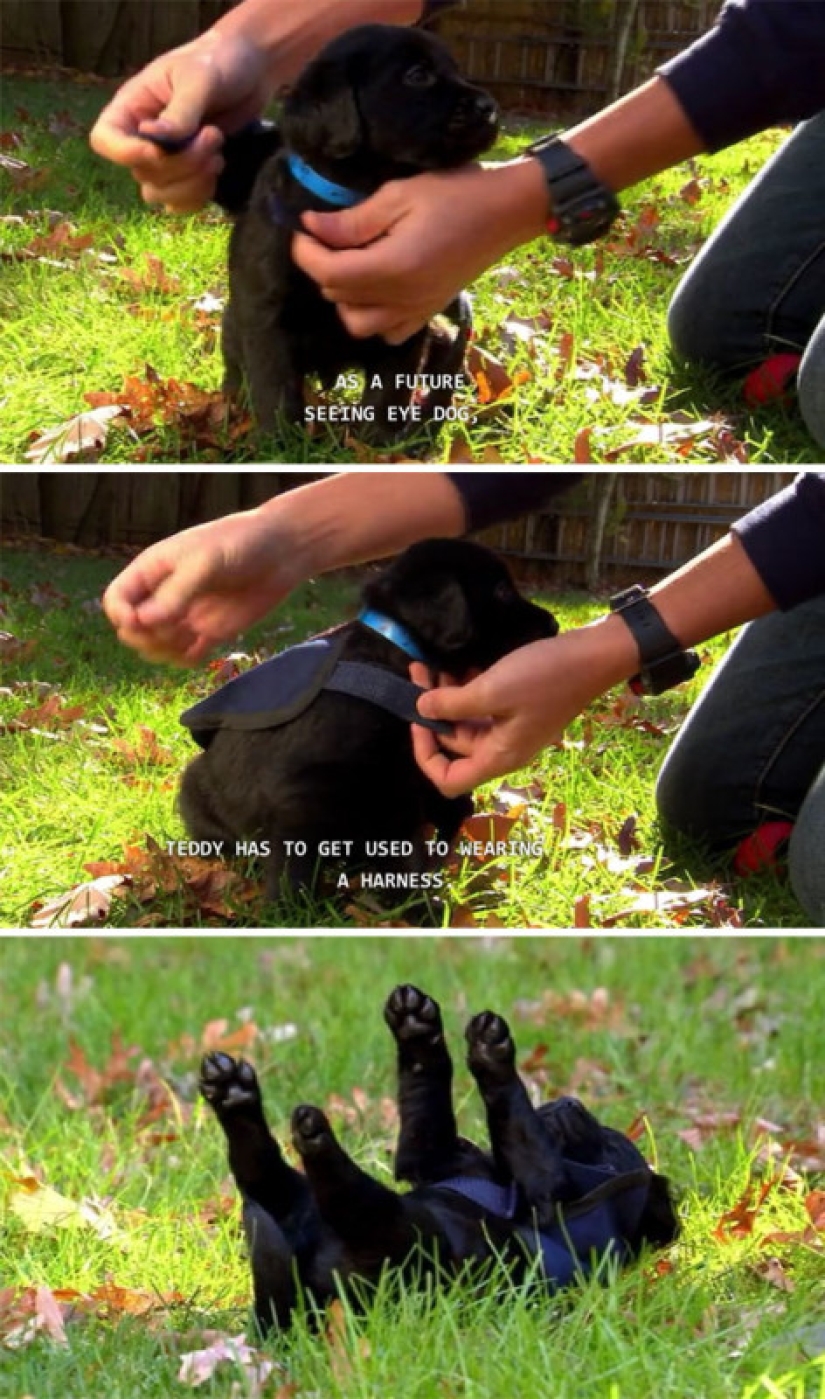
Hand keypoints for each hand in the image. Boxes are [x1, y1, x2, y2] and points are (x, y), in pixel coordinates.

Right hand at [89, 33, 269, 209]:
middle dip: (182, 163)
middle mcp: (141, 137)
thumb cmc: (218, 62)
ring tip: (218, 153)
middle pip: (142, 172)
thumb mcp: (198, 79)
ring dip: (192, 182)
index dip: (125, 153)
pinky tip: (217, 168)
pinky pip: (181, 203)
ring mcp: (163, 160)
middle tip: (213, 135)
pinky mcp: (187, 176)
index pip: (104, 140)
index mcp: (131, 107)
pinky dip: (200, 195)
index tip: (159, 150)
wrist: (249, 71)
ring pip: (160, 194)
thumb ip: (179, 112)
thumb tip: (153, 139)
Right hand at [102, 507, 301, 664]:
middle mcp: (165, 595)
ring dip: (164, 652)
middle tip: (172, 631)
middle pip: (132, 629)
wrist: (282, 551)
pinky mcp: (210, 631)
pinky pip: (186, 656)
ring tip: (190, 639)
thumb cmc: (241, 543)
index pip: (116, 600)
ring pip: (157, 646)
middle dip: (144, 637)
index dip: (121, 615)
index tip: (141, 620)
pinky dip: (186, 661)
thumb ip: (176, 592)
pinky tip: (199, 653)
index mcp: (153, 570)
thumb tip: (145, 622)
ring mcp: (187, 615)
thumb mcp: (205, 562)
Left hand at [293, 159, 547, 342]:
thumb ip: (354, 220)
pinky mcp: (428, 312)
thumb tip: (311, 227)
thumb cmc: (456, 194)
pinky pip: (388, 332)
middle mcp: (402, 299)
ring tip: (351, 264)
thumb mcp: (399, 195)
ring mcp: (416, 310)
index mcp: (393, 268)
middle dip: (323, 267)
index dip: (306, 253)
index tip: (302, 229)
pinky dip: (373, 316)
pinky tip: (377, 288)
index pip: (330, 275)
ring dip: (345, 298)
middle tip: (329, 235)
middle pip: (340, 298)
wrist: (505, 212)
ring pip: (359, 324)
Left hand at [409, 618, 637, 794]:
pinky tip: (460, 665)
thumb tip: (421, 709)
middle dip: (432, 711)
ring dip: (446, 697)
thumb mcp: (492, 690)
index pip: (449, 780)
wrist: (594, 656)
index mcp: (498, 757)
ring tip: (432, 666)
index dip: (425, 755)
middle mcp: (503, 749)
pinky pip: (483, 707)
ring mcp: (512, 728)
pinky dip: (467, 690)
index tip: (417, 719)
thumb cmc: (544, 677)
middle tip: (419, 673)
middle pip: (454, 746)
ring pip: (466, 722)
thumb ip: (452, 703)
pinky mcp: (518, 708)